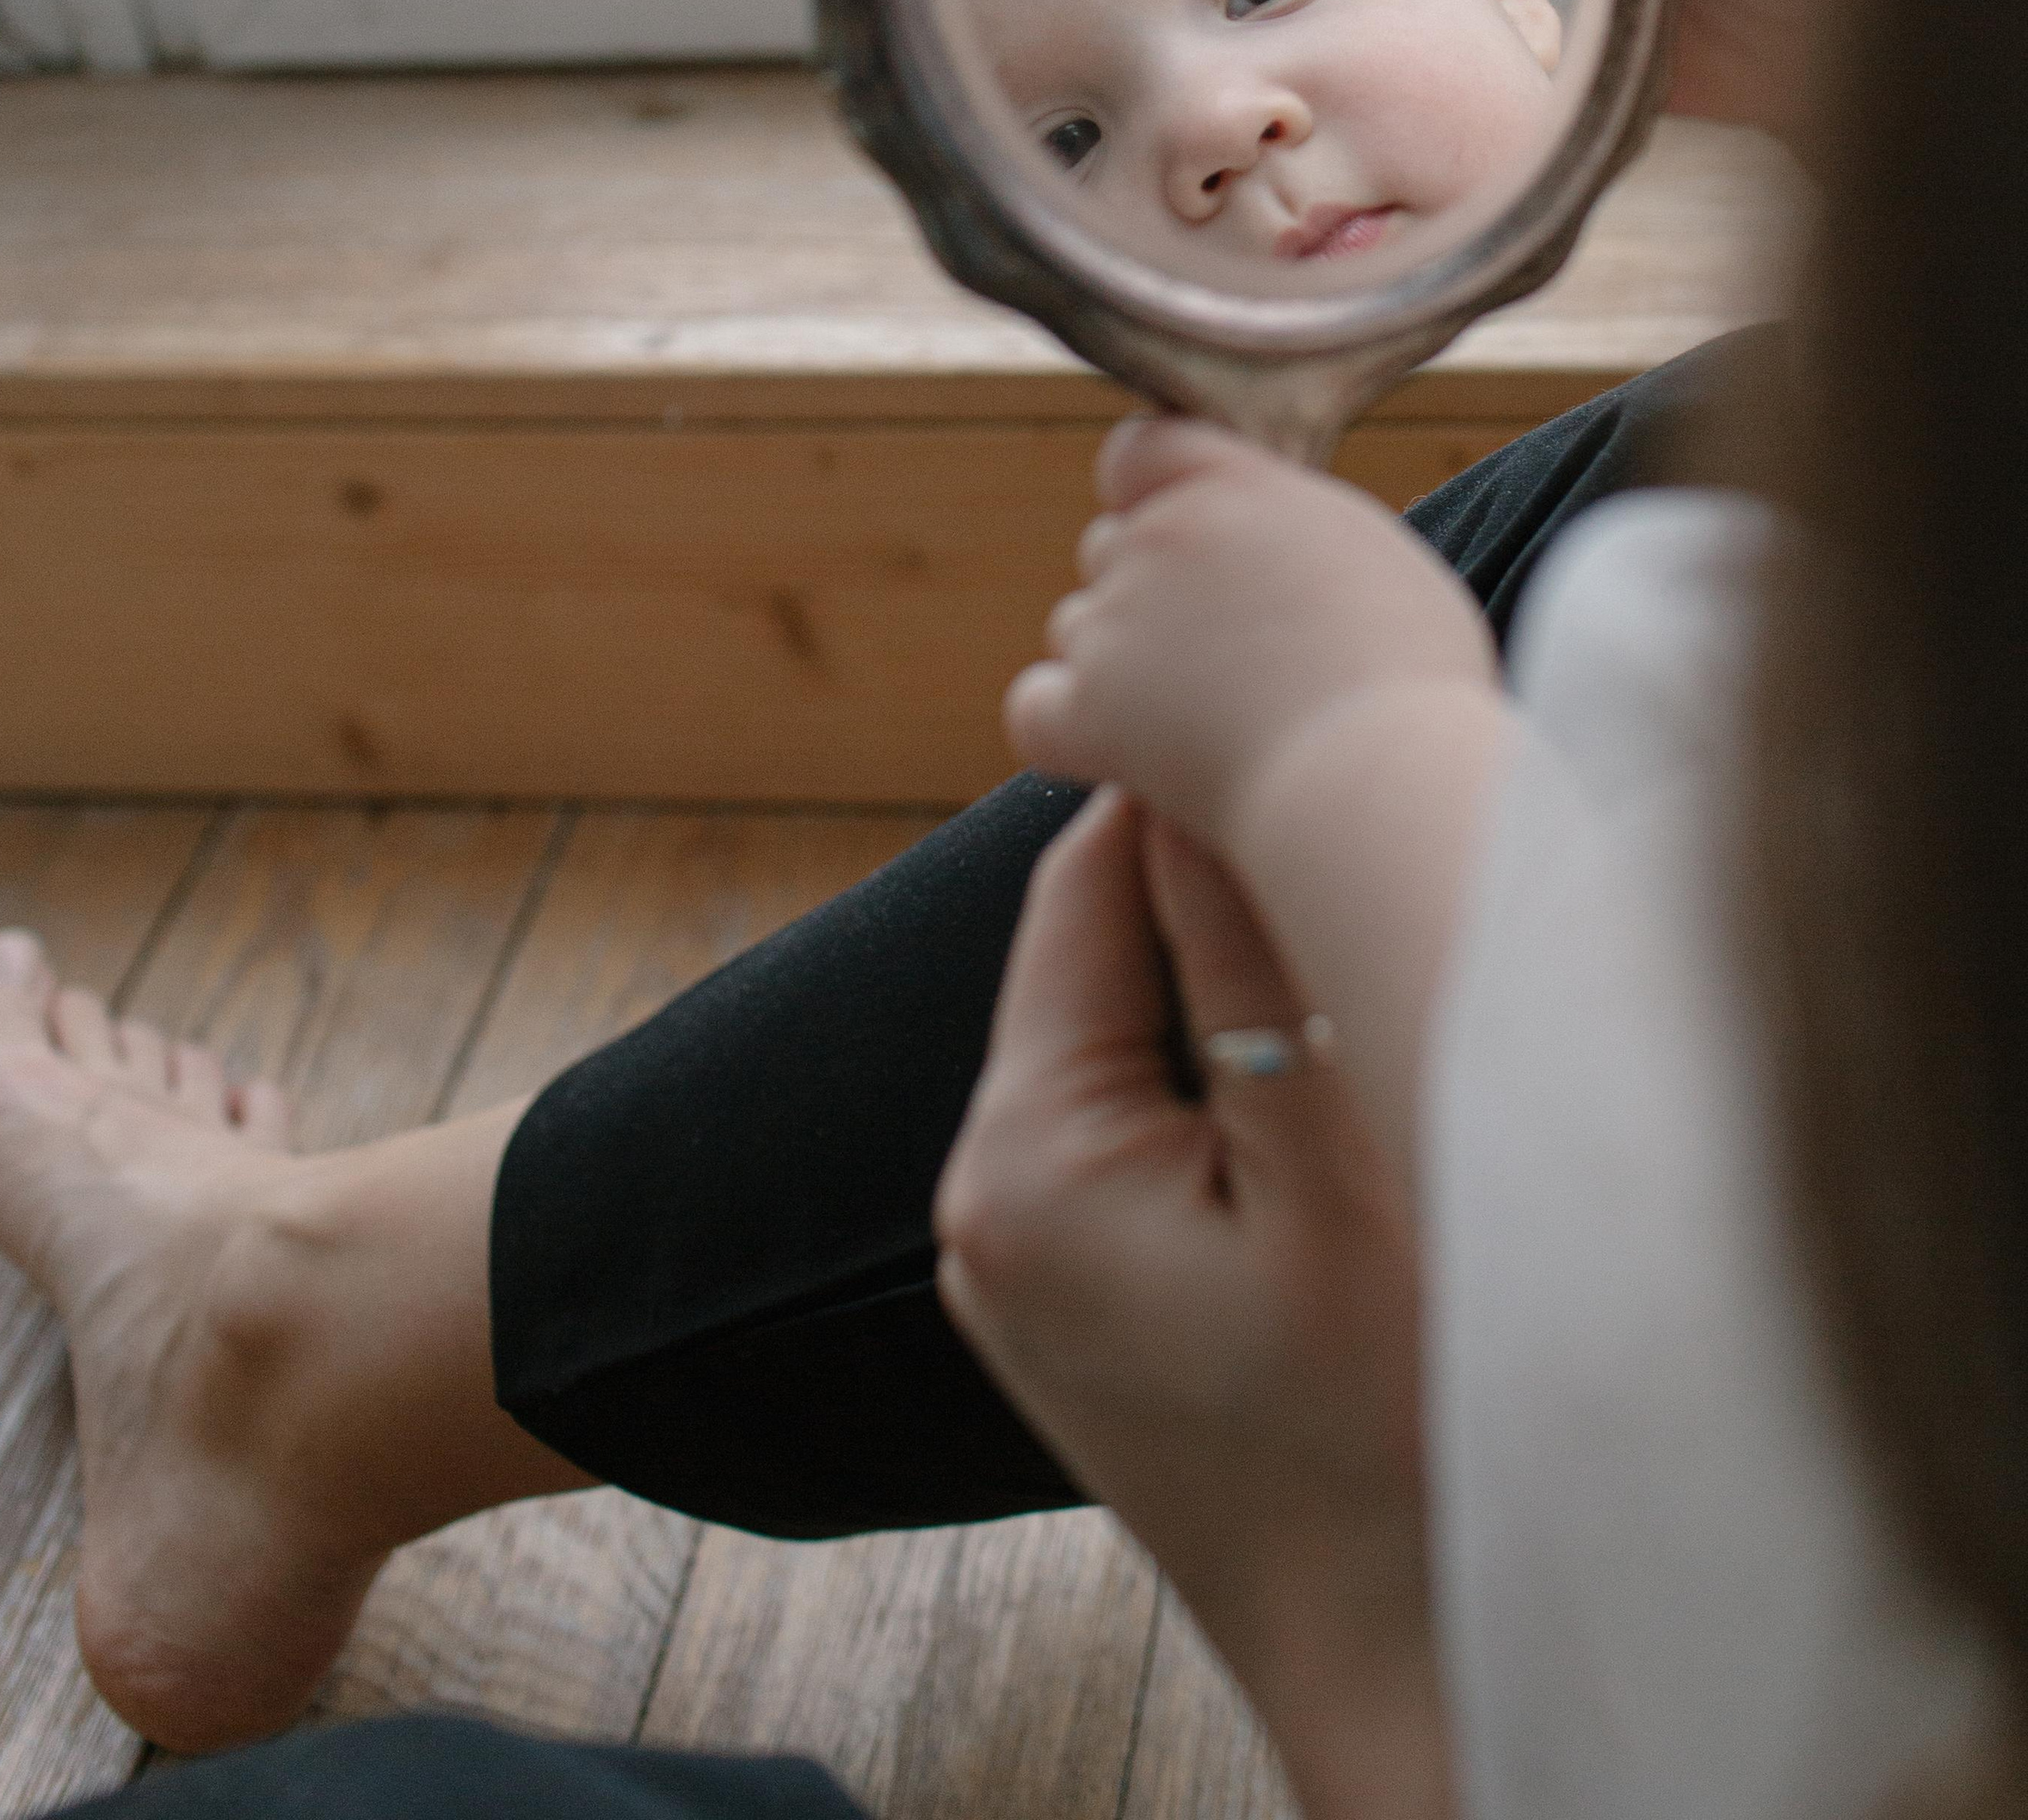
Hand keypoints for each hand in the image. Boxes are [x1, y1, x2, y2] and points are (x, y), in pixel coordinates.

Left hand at [936, 789, 1450, 1819]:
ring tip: (1335, 938)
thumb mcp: (1335, 1162)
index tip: (1280, 713)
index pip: (1079, 888)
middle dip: (1202, 891)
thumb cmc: (1397, 1431)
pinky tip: (1310, 1079)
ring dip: (1216, 987)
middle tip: (1334, 817)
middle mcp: (980, 1204)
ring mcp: (1016, 1270)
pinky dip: (1210, 1086)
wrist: (1402, 1669)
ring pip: (1119, 1045)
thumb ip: (1252, 957)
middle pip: (1093, 962)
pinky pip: (1130, 1135)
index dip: (1180, 787)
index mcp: (1022, 1155)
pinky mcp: (1075, 1311)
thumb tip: (1196, 771)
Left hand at [1005, 416, 1491, 849]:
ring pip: (1077, 629)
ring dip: (1119, 668)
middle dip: (1149, 596)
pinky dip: (1069, 733)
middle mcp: (1160, 538)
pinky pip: (1035, 707)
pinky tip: (1130, 760)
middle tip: (1226, 662)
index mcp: (1233, 485)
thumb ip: (1291, 529)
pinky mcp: (1086, 709)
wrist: (1381, 777)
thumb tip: (1263, 543)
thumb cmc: (1408, 685)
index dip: (1151, 495)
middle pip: (1110, 548)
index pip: (1139, 452)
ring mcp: (1115, 622)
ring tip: (1207, 723)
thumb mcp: (1371, 560)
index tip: (1192, 542)